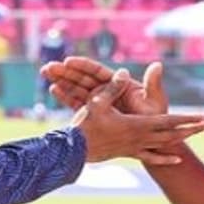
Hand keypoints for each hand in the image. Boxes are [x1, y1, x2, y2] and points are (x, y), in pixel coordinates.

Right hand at [42, 57, 168, 115]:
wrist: (148, 142)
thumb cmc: (152, 122)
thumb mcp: (152, 103)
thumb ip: (152, 84)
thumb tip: (158, 64)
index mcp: (121, 87)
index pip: (98, 73)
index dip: (82, 66)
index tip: (67, 61)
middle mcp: (110, 92)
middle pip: (84, 79)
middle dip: (66, 72)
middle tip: (48, 67)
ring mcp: (101, 103)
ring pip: (78, 89)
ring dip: (62, 80)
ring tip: (45, 72)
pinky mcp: (96, 113)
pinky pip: (78, 103)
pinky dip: (66, 97)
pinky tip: (53, 89)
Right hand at [71, 69, 203, 164]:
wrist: (73, 152)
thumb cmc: (85, 126)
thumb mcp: (97, 103)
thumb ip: (113, 88)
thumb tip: (125, 72)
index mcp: (137, 125)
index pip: (168, 122)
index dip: (187, 119)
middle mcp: (140, 138)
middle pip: (172, 134)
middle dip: (191, 129)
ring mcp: (135, 148)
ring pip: (164, 145)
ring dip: (181, 139)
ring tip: (195, 136)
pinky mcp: (128, 153)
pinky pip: (151, 157)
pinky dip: (165, 158)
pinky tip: (175, 159)